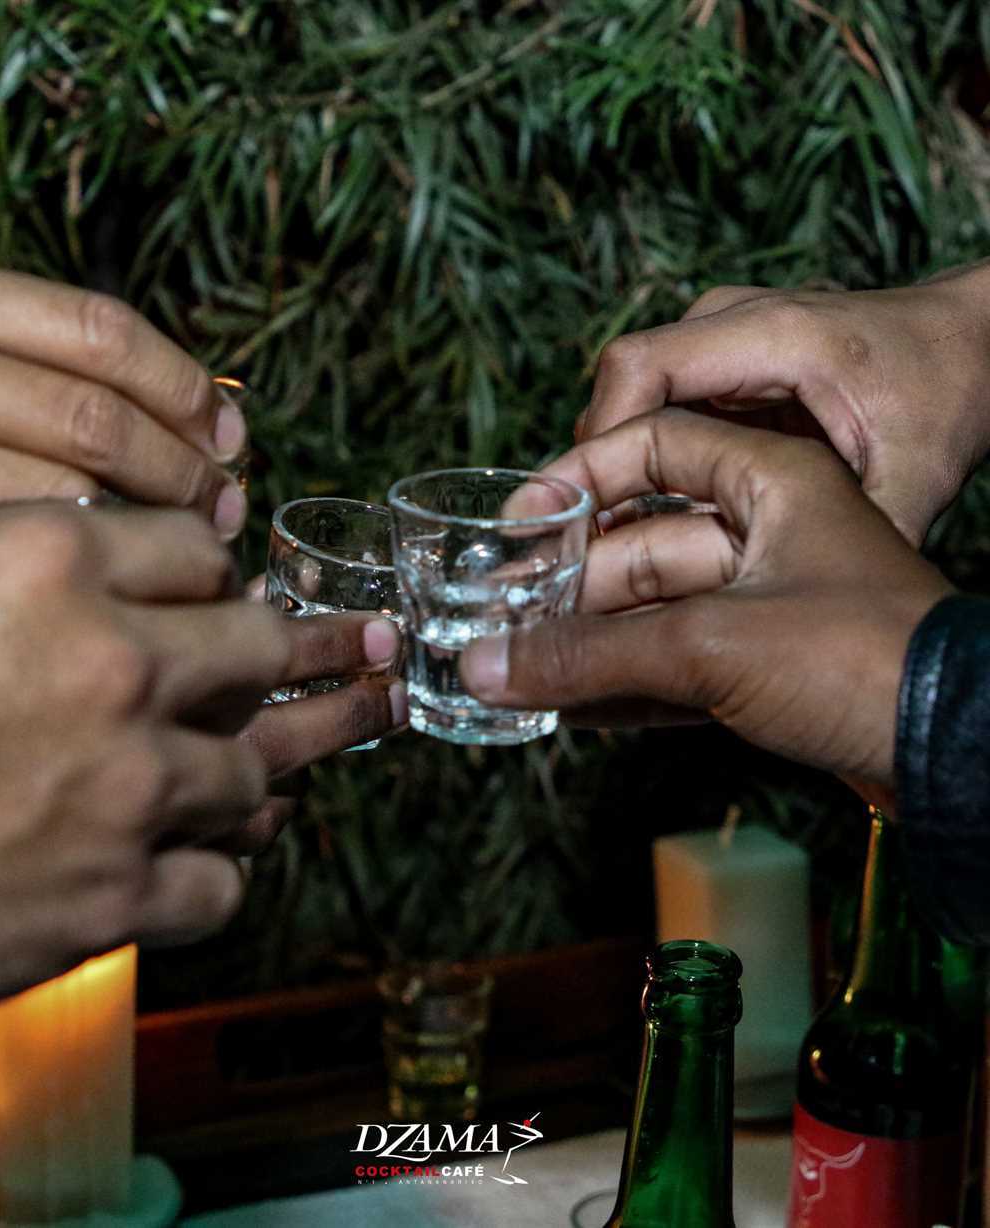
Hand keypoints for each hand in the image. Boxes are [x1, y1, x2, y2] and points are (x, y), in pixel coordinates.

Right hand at [0, 242, 246, 551]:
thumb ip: (8, 335)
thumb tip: (163, 401)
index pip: (101, 334)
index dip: (186, 391)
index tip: (230, 436)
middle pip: (94, 422)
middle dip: (180, 473)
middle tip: (223, 507)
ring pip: (56, 494)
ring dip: (140, 528)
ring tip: (183, 546)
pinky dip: (63, 561)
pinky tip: (97, 572)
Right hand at [0, 504, 402, 1022]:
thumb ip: (0, 567)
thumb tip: (87, 565)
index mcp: (43, 564)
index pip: (190, 544)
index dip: (215, 566)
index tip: (233, 584)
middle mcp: (109, 662)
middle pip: (258, 639)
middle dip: (320, 642)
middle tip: (372, 644)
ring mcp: (127, 783)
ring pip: (254, 762)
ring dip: (289, 754)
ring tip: (350, 728)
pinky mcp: (118, 894)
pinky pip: (220, 878)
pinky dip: (223, 865)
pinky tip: (227, 852)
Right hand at [460, 409, 952, 793]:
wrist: (965, 753)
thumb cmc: (870, 660)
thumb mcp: (715, 647)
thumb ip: (589, 656)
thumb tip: (483, 666)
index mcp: (776, 473)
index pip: (656, 438)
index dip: (581, 473)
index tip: (518, 520)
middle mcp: (772, 523)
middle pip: (644, 532)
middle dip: (572, 579)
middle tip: (502, 615)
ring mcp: (774, 592)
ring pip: (658, 602)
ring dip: (592, 637)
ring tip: (522, 668)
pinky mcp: (776, 654)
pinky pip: (684, 652)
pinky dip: (631, 678)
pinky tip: (576, 708)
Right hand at [576, 265, 989, 543]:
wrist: (972, 344)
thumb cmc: (946, 395)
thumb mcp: (915, 482)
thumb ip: (850, 539)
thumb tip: (789, 611)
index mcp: (775, 334)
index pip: (639, 367)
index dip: (599, 440)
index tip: (580, 514)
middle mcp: (736, 321)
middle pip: (620, 385)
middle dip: (594, 466)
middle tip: (573, 545)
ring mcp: (724, 334)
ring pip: (632, 398)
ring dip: (615, 467)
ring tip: (600, 543)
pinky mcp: (723, 358)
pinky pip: (658, 405)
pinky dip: (642, 461)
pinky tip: (642, 524)